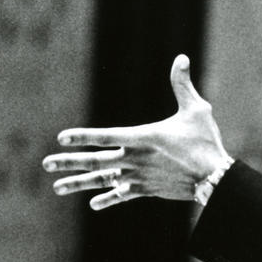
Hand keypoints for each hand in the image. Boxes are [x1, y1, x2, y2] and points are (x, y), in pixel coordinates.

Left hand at [42, 54, 229, 209]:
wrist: (215, 179)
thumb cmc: (206, 143)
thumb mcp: (196, 109)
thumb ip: (182, 85)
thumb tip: (181, 58)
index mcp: (141, 138)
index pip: (104, 136)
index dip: (81, 137)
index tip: (61, 139)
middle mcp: (134, 159)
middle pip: (94, 161)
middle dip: (68, 163)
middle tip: (46, 165)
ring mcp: (138, 177)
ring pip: (102, 181)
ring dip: (78, 184)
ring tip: (58, 187)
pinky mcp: (147, 190)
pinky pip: (122, 195)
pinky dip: (108, 199)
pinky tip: (93, 204)